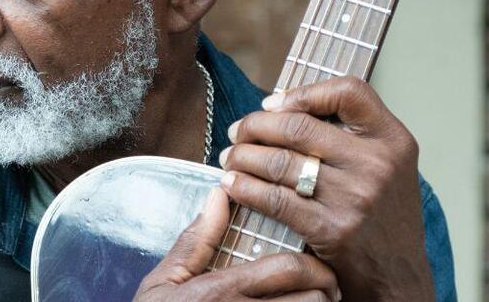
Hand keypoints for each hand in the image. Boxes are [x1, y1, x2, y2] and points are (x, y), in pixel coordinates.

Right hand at [134, 187, 340, 301]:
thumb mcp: (163, 282)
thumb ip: (195, 241)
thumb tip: (219, 196)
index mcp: (222, 292)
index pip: (288, 269)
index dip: (313, 264)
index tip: (317, 262)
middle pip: (312, 299)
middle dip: (325, 289)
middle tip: (325, 285)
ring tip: (310, 301)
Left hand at [218, 76, 433, 300]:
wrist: (399, 276)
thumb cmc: (381, 213)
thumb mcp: (385, 163)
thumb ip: (348, 132)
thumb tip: (280, 105)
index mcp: (393, 139)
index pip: (349, 91)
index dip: (303, 92)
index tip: (272, 104)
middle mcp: (377, 163)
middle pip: (298, 125)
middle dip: (255, 126)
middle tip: (237, 132)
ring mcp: (355, 197)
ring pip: (279, 161)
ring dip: (243, 156)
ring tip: (230, 158)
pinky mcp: (332, 229)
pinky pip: (274, 198)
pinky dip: (245, 188)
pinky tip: (232, 184)